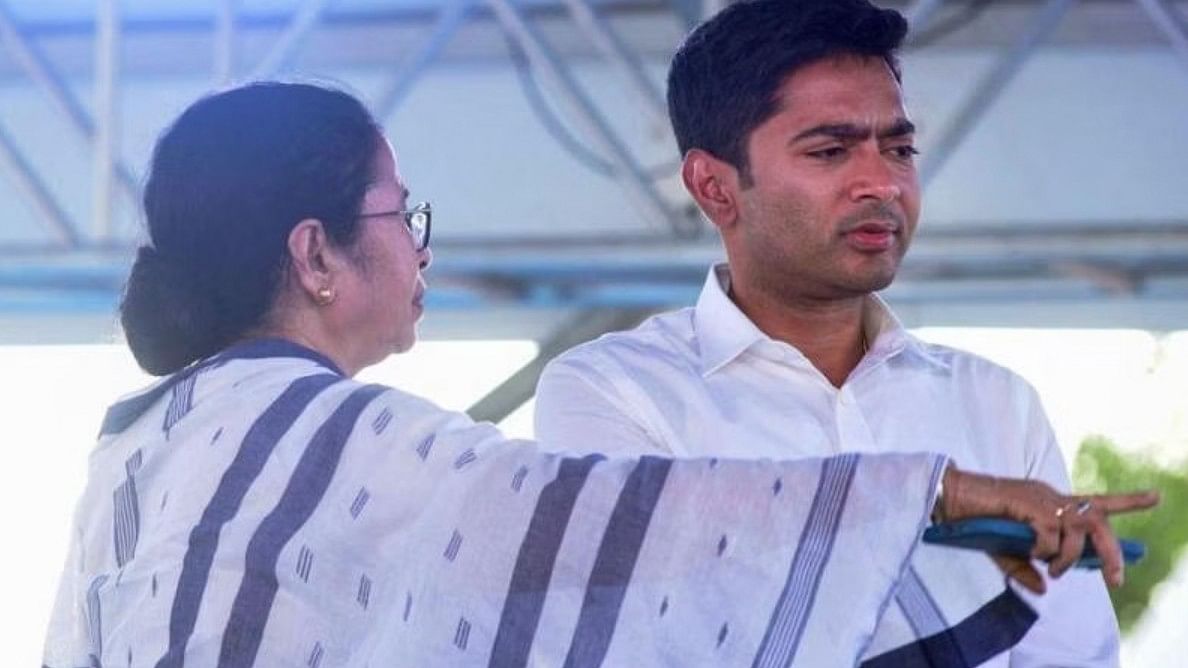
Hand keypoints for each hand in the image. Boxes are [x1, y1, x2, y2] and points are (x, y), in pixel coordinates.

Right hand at [937, 464, 1158, 593]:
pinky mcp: (1029, 504)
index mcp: (1050, 502)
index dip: (1128, 500)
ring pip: (1078, 531)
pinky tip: (1031, 552)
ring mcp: (1042, 498)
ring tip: (1053, 568)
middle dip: (1113, 551)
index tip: (1156, 497)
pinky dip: (1045, 551)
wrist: (949, 498)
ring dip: (1070, 558)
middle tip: (1115, 578)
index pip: (1097, 500)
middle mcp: (1052, 497)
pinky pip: (1051, 535)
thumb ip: (1025, 568)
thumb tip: (1045, 588)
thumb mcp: (1003, 551)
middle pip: (1098, 518)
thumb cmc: (973, 519)